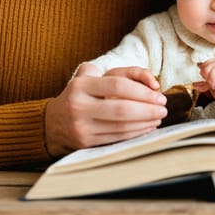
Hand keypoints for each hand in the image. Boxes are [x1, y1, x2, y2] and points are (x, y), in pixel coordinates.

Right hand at [44, 65, 167, 156]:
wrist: (51, 123)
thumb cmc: (79, 95)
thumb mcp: (87, 75)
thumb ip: (116, 71)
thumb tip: (150, 79)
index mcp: (81, 85)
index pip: (118, 86)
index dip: (143, 91)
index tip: (159, 95)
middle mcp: (79, 106)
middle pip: (122, 109)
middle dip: (148, 110)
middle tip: (163, 109)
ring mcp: (81, 127)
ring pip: (121, 126)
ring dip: (145, 123)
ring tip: (158, 118)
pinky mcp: (85, 143)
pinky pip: (117, 138)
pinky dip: (135, 134)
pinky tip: (146, 128)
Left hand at [192, 59, 214, 108]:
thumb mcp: (213, 85)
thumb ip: (204, 82)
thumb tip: (194, 83)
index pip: (208, 61)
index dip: (203, 68)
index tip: (203, 77)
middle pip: (209, 65)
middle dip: (206, 75)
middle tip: (208, 83)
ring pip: (214, 71)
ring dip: (211, 82)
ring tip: (214, 88)